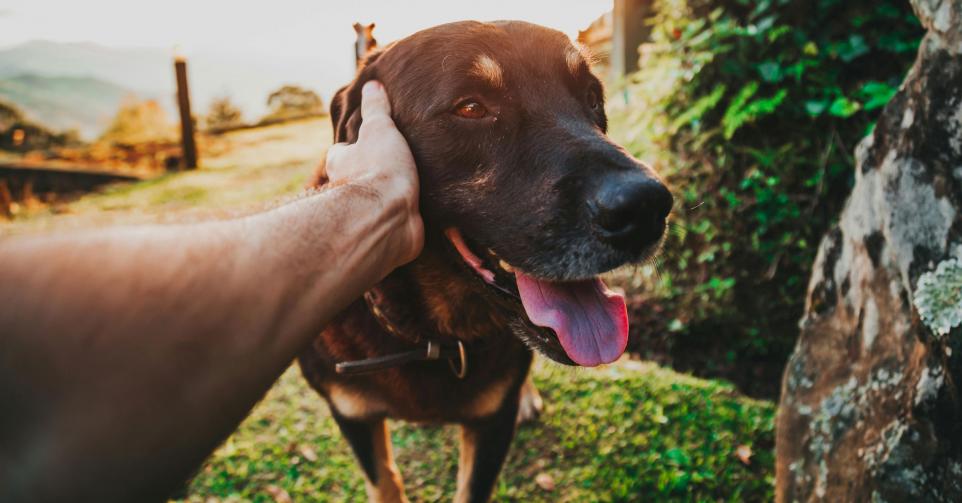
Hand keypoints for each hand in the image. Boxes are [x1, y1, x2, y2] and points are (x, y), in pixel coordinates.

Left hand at [324, 80, 422, 266]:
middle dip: (369, 174)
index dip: (353, 146)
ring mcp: (367, 214)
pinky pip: (396, 223)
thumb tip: (372, 84)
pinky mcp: (387, 233)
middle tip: (391, 166)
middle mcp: (347, 191)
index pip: (341, 152)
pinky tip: (421, 213)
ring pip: (374, 203)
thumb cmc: (380, 169)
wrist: (389, 217)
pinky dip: (404, 219)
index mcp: (341, 163)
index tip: (367, 142)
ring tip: (412, 188)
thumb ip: (376, 109)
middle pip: (354, 179)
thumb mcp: (379, 129)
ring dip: (388, 198)